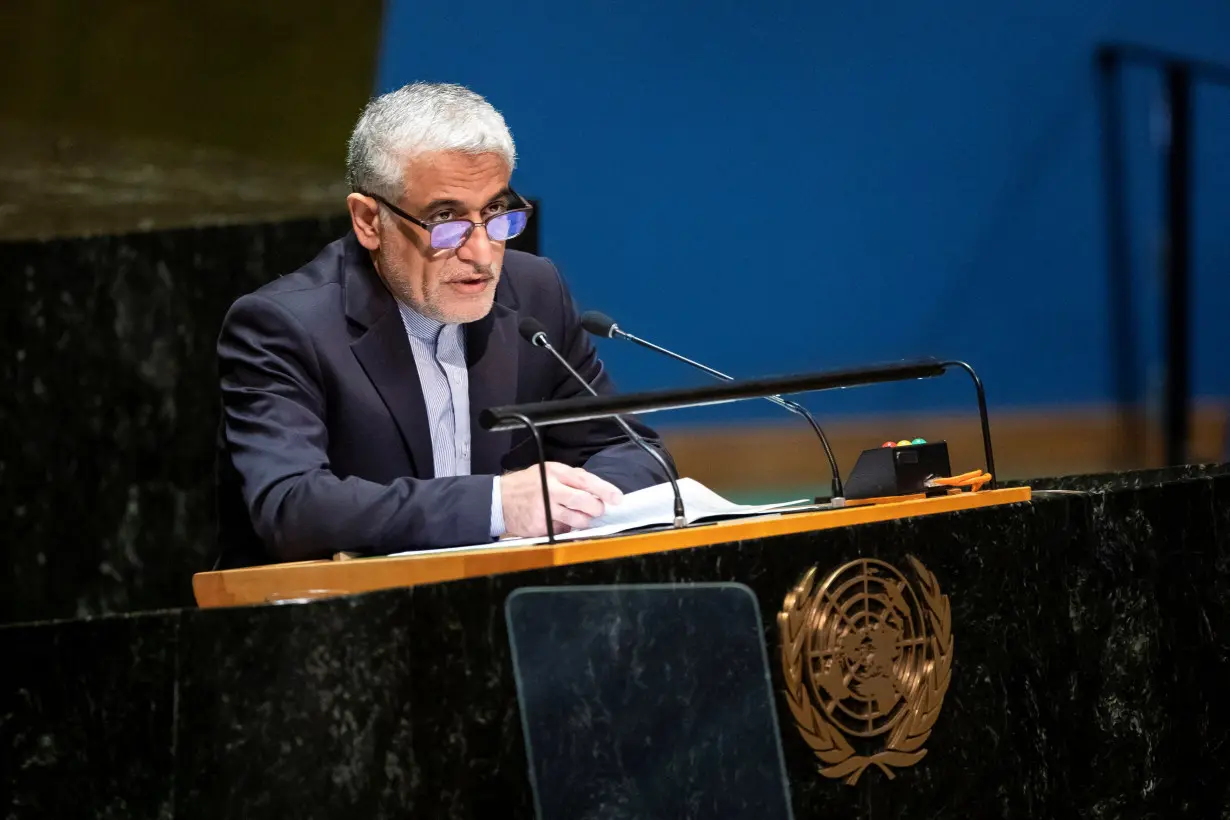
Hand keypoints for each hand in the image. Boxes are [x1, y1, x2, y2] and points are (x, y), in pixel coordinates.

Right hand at [500, 462, 622, 536]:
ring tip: (577, 517)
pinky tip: (557, 521)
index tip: (617, 498)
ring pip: (576, 520)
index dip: (604, 490)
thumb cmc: (526, 485)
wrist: (498, 500)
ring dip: (583, 521)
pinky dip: (565, 528)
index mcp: (555, 473)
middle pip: (583, 502)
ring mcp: (544, 510)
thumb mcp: (546, 471)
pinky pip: (562, 531)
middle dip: (596, 508)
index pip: (585, 481)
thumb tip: (595, 489)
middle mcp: (550, 490)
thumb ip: (570, 478)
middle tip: (597, 510)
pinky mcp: (540, 527)